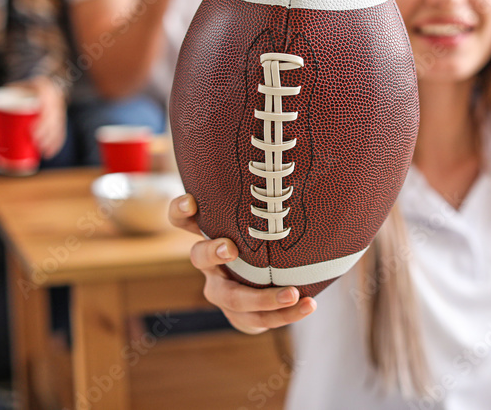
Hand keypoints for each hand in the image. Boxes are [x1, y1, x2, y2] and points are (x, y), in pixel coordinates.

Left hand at [8, 76, 66, 158]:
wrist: (35, 82)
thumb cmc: (19, 88)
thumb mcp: (9, 89)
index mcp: (44, 87)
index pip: (46, 107)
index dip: (42, 122)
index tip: (31, 134)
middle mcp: (55, 97)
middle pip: (53, 120)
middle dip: (46, 135)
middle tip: (36, 145)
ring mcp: (59, 106)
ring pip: (58, 126)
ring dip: (53, 141)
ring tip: (44, 153)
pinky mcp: (61, 115)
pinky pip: (61, 129)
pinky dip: (57, 141)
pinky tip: (52, 151)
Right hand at [169, 193, 316, 333]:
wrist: (269, 291)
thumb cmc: (268, 242)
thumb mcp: (265, 223)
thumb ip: (273, 203)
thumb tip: (308, 169)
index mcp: (211, 236)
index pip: (183, 220)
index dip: (181, 211)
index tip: (192, 201)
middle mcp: (211, 265)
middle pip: (198, 259)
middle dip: (212, 252)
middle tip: (231, 248)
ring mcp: (223, 293)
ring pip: (233, 299)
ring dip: (264, 298)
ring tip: (292, 293)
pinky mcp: (241, 317)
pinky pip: (259, 320)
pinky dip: (286, 315)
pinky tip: (309, 305)